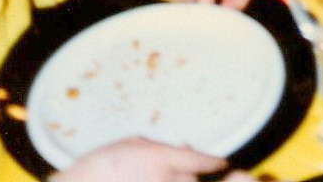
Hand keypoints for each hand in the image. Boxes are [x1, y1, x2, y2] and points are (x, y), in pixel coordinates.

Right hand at [54, 138, 252, 181]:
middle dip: (192, 176)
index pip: (199, 160)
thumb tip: (184, 150)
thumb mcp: (133, 144)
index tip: (221, 162)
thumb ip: (161, 148)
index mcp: (159, 158)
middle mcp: (162, 179)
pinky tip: (155, 181)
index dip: (213, 162)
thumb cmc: (101, 165)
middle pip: (193, 179)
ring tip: (161, 177)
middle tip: (187, 173)